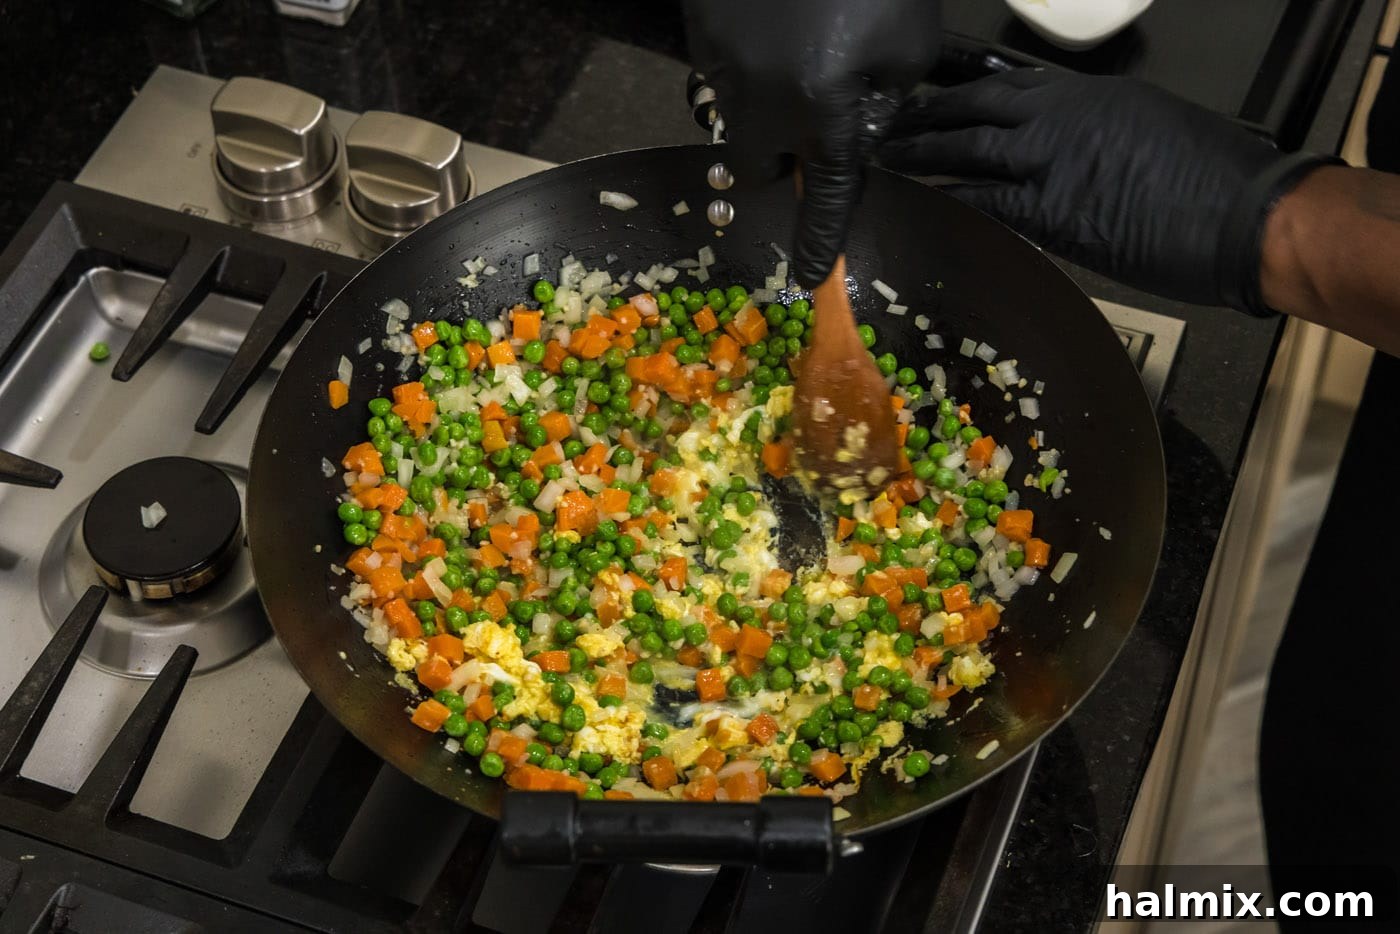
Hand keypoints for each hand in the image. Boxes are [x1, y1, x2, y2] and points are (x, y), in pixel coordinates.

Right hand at [685, 0, 940, 286]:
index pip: (821, 201)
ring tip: (799, 52)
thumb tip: (855, 137)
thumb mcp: (908, 45)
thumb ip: (882, 106)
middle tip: (812, 121)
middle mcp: (765, 104)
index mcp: (826, 114)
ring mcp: (723, 66)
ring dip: (766, 105)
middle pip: (759, 169)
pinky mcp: (701, 32)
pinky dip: (749, 62)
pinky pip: (721, 71)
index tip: (810, 278)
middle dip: (782, 159)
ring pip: (737, 119)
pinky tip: (775, 22)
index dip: (817, 243)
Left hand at [879, 69, 1334, 312]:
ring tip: (888, 154)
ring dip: (923, 152)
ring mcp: (1052, 161)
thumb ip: (1099, 131)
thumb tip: (1070, 149)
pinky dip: (951, 196)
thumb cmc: (1214, 176)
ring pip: (970, 148)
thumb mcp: (1150, 126)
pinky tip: (923, 196)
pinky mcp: (1051, 210)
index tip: (933, 90)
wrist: (1245, 215)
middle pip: (977, 107)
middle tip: (891, 120)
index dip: (963, 87)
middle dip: (929, 113)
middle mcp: (1062, 118)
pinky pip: (986, 199)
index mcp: (1087, 95)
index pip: (1008, 83)